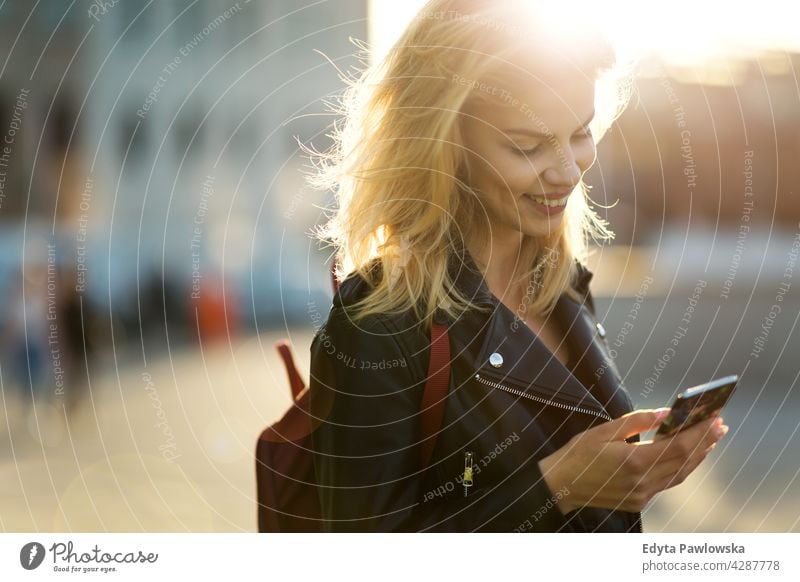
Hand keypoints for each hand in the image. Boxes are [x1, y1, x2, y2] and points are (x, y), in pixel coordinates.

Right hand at [537, 408, 728, 513]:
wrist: (560, 485)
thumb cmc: (578, 454)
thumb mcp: (603, 431)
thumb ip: (638, 421)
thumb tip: (667, 413)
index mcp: (634, 461)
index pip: (679, 446)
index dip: (700, 432)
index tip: (715, 417)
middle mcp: (643, 482)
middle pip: (685, 460)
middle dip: (705, 441)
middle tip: (720, 424)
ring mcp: (642, 495)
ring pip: (680, 474)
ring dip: (698, 456)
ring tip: (710, 440)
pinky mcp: (639, 501)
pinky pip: (668, 483)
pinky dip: (682, 468)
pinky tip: (687, 457)